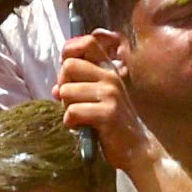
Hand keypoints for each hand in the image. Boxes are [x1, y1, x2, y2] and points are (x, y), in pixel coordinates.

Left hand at [55, 28, 158, 173]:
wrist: (136, 149)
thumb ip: (79, 86)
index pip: (88, 42)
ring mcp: (111, 94)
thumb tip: (55, 89)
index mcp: (108, 70)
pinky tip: (79, 127)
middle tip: (70, 101)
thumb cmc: (113, 123)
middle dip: (63, 85)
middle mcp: (110, 77)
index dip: (70, 51)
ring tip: (78, 117)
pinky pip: (73, 111)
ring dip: (66, 107)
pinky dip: (70, 122)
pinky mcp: (108, 113)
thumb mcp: (99, 98)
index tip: (67, 74)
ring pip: (67, 90)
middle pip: (69, 65)